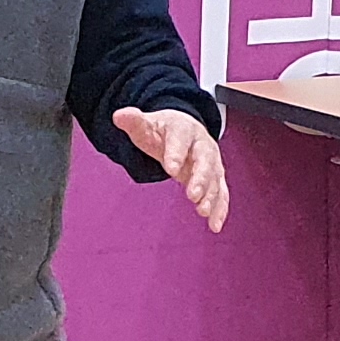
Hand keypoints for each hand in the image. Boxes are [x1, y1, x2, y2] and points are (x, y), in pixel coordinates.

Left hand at [113, 106, 228, 231]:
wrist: (185, 130)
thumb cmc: (165, 131)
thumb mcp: (147, 125)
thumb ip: (134, 122)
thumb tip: (119, 116)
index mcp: (184, 130)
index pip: (180, 140)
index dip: (176, 154)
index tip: (170, 168)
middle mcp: (202, 145)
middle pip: (204, 160)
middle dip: (200, 178)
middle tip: (193, 195)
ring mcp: (212, 162)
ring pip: (215, 179)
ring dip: (211, 196)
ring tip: (203, 211)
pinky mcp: (215, 178)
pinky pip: (221, 193)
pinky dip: (220, 209)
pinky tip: (214, 224)